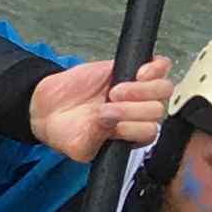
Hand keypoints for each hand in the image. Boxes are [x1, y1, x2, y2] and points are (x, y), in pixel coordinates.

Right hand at [28, 53, 172, 164]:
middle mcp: (138, 114)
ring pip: (163, 89)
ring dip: (141, 90)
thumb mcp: (77, 145)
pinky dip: (155, 68)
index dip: (131, 127)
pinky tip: (138, 74)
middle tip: (106, 106)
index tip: (108, 122)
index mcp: (130, 136)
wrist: (48, 107)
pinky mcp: (132, 69)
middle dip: (131, 109)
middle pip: (156, 110)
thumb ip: (95, 139)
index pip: (148, 132)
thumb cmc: (66, 130)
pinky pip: (160, 66)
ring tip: (116, 91)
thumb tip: (110, 120)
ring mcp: (138, 92)